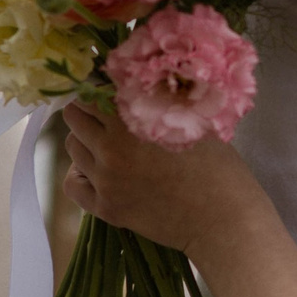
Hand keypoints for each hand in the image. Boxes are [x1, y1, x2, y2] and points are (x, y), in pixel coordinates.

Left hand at [60, 101, 257, 256]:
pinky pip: (73, 183)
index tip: (112, 90)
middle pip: (75, 114)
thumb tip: (136, 76)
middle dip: (89, 110)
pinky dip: (81, 173)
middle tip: (110, 116)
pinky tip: (100, 172)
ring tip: (112, 145)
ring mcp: (105, 180)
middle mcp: (111, 147)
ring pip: (73, 146)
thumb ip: (161, 97)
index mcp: (133, 119)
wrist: (223, 220)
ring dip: (86, 140)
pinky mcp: (105, 208)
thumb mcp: (195, 120)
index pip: (91, 89)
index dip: (100, 86)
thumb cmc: (219, 166)